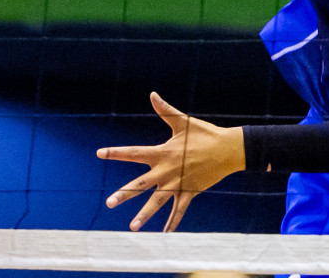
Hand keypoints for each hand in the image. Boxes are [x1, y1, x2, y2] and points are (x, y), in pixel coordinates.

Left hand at [97, 92, 244, 232]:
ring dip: (144, 215)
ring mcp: (178, 183)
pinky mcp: (190, 192)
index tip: (99, 153)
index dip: (116, 152)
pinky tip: (166, 234)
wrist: (228, 150)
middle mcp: (167, 170)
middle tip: (109, 202)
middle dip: (124, 193)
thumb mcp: (183, 122)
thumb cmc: (205, 133)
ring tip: (132, 227)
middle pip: (141, 184)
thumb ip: (165, 111)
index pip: (134, 152)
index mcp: (162, 152)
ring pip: (157, 202)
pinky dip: (173, 222)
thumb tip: (152, 94)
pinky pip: (179, 210)